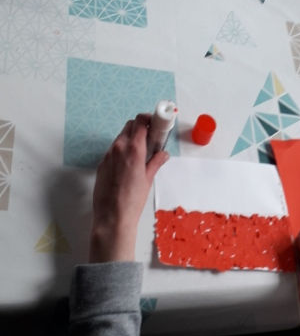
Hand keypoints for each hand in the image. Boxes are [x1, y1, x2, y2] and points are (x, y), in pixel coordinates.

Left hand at [90, 115, 168, 262]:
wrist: (112, 217)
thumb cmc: (131, 200)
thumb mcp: (148, 179)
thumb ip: (156, 162)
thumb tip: (162, 154)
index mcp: (133, 149)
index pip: (140, 121)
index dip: (149, 119)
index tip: (156, 123)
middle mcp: (118, 148)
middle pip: (130, 125)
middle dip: (141, 127)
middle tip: (152, 137)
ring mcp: (108, 155)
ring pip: (121, 137)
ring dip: (131, 138)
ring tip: (141, 152)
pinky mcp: (102, 164)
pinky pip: (113, 150)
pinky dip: (122, 150)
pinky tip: (129, 163)